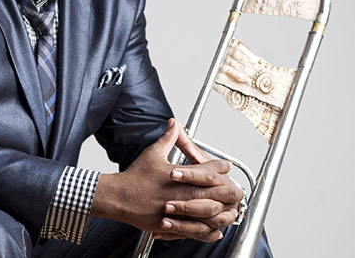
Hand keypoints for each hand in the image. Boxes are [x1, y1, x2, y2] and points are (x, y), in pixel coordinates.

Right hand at [90, 119, 242, 241]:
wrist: (119, 197)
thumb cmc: (135, 177)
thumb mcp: (154, 153)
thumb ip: (169, 139)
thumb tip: (174, 124)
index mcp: (184, 174)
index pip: (214, 168)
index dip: (222, 167)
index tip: (225, 168)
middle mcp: (185, 193)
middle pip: (221, 192)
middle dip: (230, 190)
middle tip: (235, 190)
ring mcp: (181, 211)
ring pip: (213, 214)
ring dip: (223, 212)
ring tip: (228, 210)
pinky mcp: (175, 225)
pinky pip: (199, 231)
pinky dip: (210, 231)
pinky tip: (214, 229)